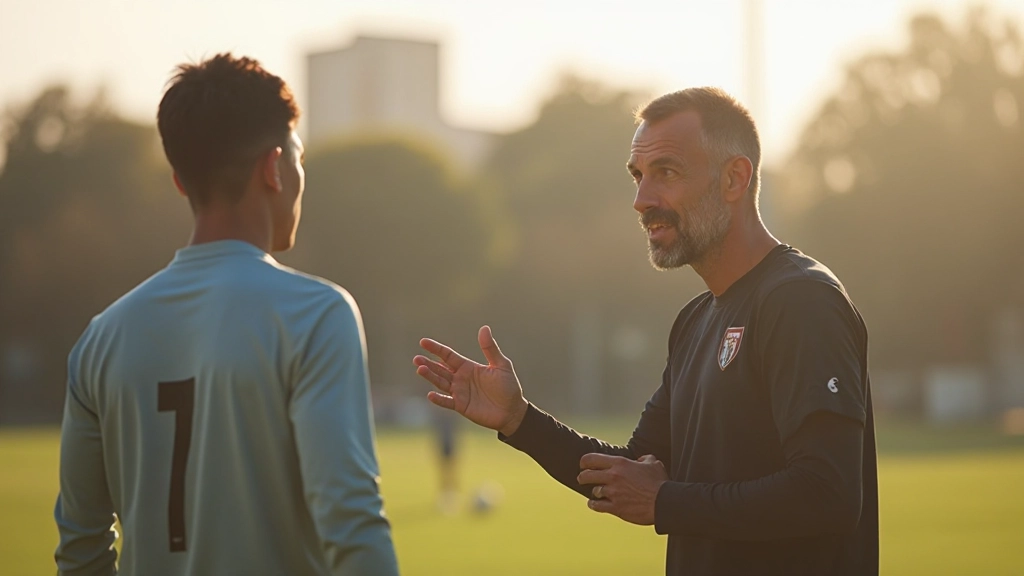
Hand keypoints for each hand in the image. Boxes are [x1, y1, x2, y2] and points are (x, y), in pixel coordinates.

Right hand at [413, 326, 528, 436]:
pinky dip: (438, 399)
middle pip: (440, 369)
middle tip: (416, 358)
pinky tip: (430, 394)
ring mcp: (459, 392)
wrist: (513, 411)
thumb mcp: (501, 365)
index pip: (448, 356)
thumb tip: (484, 328)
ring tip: (420, 369)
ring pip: (441, 383)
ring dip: (430, 377)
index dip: (436, 349)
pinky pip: (447, 402)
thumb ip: (490, 348)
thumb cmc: (509, 387)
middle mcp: (461, 378)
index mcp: (468, 367)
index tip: (423, 342)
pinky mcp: (461, 406)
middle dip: (428, 363)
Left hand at [577, 454, 667, 525]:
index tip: (583, 465)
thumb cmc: (659, 482)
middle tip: (582, 479)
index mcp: (620, 463)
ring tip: (597, 493)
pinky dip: (594, 504)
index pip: (591, 459)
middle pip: (586, 475)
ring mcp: (613, 493)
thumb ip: (644, 459)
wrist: (663, 502)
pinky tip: (594, 503)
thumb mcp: (653, 464)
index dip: (584, 462)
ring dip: (594, 492)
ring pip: (593, 491)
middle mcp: (613, 476)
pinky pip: (597, 506)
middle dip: (582, 477)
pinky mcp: (615, 507)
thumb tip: (640, 460)